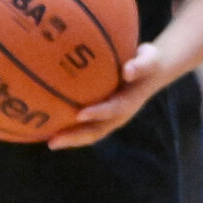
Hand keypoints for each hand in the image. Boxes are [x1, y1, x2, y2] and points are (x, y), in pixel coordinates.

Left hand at [49, 43, 163, 149]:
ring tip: (49, 143)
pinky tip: (51, 131)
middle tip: (53, 142)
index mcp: (129, 102)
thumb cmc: (147, 62)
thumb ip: (140, 65)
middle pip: (97, 130)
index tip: (79, 114)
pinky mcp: (104, 118)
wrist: (153, 72)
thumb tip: (128, 70)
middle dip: (76, 137)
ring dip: (71, 140)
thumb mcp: (148, 59)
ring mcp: (111, 119)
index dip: (98, 113)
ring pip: (90, 133)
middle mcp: (119, 115)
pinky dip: (71, 132)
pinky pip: (86, 128)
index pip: (113, 110)